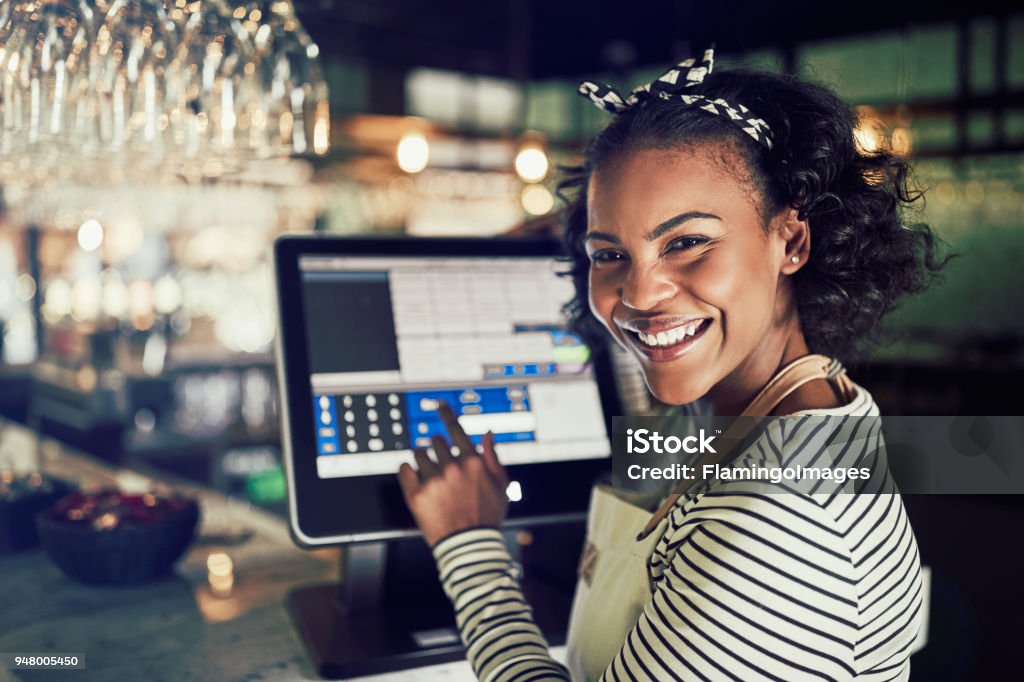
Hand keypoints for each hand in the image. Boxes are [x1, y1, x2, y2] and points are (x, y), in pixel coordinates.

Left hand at [398, 401, 509, 546]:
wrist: (469, 545)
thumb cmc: (488, 515)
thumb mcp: (500, 485)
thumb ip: (492, 456)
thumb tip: (487, 433)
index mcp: (472, 462)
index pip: (455, 429)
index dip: (446, 414)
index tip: (439, 405)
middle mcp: (452, 467)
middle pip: (436, 441)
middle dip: (438, 450)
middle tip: (442, 466)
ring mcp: (432, 481)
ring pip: (419, 454)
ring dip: (423, 460)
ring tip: (431, 477)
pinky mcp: (416, 495)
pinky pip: (404, 469)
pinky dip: (408, 471)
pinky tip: (416, 480)